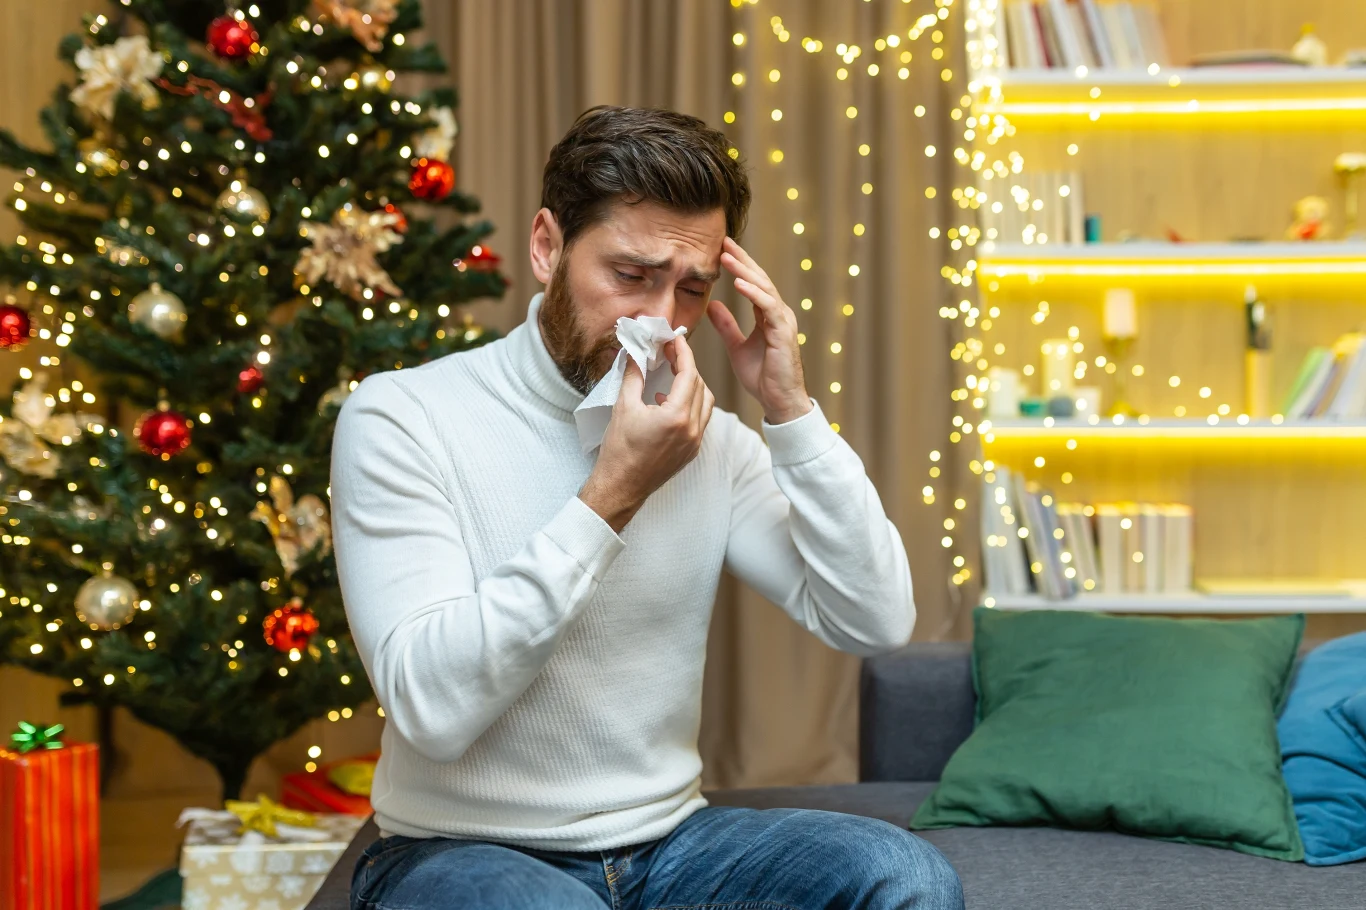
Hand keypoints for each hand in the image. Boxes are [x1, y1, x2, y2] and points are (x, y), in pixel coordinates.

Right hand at [578, 333, 715, 531]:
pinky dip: (690, 404)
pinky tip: (668, 402)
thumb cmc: (619, 451)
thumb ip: (633, 375)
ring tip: (672, 376)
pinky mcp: (691, 451)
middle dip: (687, 366)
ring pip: (706, 403)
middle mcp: (692, 429)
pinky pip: (700, 420)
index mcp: (677, 417)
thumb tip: (636, 354)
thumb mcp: (623, 407)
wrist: (621, 486)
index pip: (689, 374)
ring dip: (692, 385)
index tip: (675, 340)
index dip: (684, 353)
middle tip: (670, 354)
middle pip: (700, 386)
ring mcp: (694, 442)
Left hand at [707, 236, 811, 424]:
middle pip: (760, 279)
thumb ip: (726, 325)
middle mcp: (778, 314)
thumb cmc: (762, 377)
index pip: (753, 283)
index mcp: (768, 315)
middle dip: (742, 260)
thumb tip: (713, 304)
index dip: (739, 266)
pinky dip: (754, 293)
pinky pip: (768, 307)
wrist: (779, 401)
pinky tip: (739, 282)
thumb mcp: (737, 347)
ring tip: (727, 256)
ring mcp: (783, 321)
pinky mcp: (783, 332)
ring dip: (745, 271)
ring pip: (764, 288)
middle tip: (724, 242)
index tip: (722, 250)